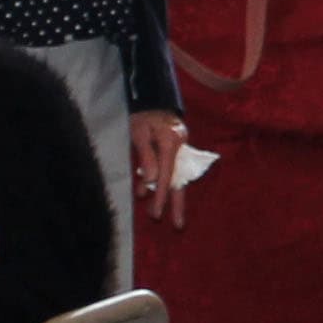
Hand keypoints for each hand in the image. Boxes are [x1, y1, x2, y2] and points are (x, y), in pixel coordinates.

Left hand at [131, 109, 190, 228]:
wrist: (154, 97)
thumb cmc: (143, 115)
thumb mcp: (139, 134)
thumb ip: (146, 158)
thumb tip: (150, 183)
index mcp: (171, 143)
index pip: (166, 175)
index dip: (160, 196)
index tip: (156, 214)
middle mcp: (181, 147)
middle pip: (179, 179)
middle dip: (177, 203)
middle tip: (178, 225)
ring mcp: (183, 148)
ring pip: (179, 176)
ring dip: (174, 196)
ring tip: (173, 216)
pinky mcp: (180, 148)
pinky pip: (175, 169)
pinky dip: (169, 182)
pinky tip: (161, 194)